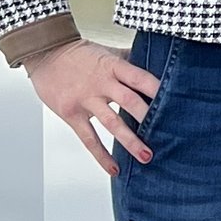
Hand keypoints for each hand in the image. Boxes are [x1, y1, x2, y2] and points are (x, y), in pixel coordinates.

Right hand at [28, 37, 159, 176]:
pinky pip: (89, 138)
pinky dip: (101, 155)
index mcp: (112, 66)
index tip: (175, 102)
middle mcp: (100, 83)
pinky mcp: (71, 114)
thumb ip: (128, 60)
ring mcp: (85, 99)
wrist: (44, 53)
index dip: (157, 89)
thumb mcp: (106, 52)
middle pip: (129, 101)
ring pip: (111, 123)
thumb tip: (155, 63)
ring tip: (146, 156)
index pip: (139, 77)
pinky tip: (114, 169)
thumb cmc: (79, 54)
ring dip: (130, 141)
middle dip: (148, 118)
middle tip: (167, 133)